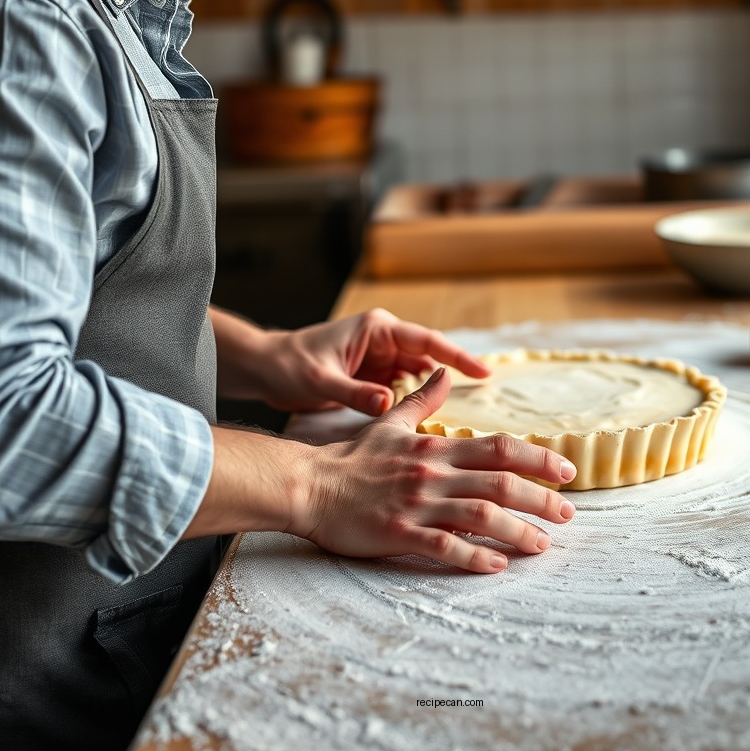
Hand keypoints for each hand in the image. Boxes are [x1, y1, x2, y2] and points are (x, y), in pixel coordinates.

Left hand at [254, 308, 490, 415]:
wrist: (266, 370)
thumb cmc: (289, 367)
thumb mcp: (321, 382)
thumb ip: (354, 393)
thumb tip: (387, 403)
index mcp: (376, 329)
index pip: (427, 341)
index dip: (457, 356)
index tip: (483, 372)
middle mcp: (383, 340)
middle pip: (429, 358)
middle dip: (452, 377)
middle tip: (481, 399)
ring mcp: (379, 358)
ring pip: (418, 375)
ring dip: (433, 393)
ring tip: (456, 417)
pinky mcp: (373, 375)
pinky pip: (403, 387)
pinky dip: (414, 402)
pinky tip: (425, 421)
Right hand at [290, 368, 577, 572]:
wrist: (310, 484)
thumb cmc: (354, 457)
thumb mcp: (391, 422)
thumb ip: (422, 400)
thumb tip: (444, 372)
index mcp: (436, 448)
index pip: (499, 448)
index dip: (538, 458)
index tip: (566, 471)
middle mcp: (433, 473)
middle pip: (500, 482)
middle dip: (541, 499)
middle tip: (568, 515)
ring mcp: (417, 504)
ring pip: (480, 515)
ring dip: (518, 531)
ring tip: (543, 545)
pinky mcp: (399, 533)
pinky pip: (444, 546)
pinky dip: (474, 556)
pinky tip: (497, 566)